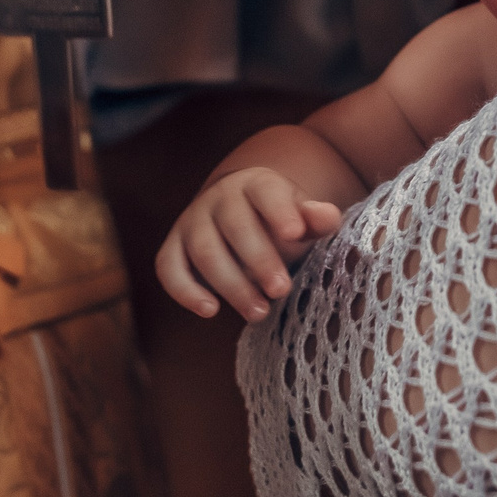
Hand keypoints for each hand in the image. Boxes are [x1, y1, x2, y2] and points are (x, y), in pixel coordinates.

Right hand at [156, 168, 345, 320]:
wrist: (241, 216)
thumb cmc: (279, 222)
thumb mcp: (302, 218)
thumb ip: (317, 219)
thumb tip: (327, 216)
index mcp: (256, 184)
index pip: (266, 192)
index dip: (279, 211)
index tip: (295, 233)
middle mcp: (219, 198)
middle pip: (235, 226)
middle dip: (259, 260)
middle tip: (282, 290)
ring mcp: (192, 220)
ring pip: (204, 250)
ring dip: (231, 284)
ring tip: (259, 312)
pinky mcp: (173, 247)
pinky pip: (169, 267)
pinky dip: (185, 290)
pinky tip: (210, 310)